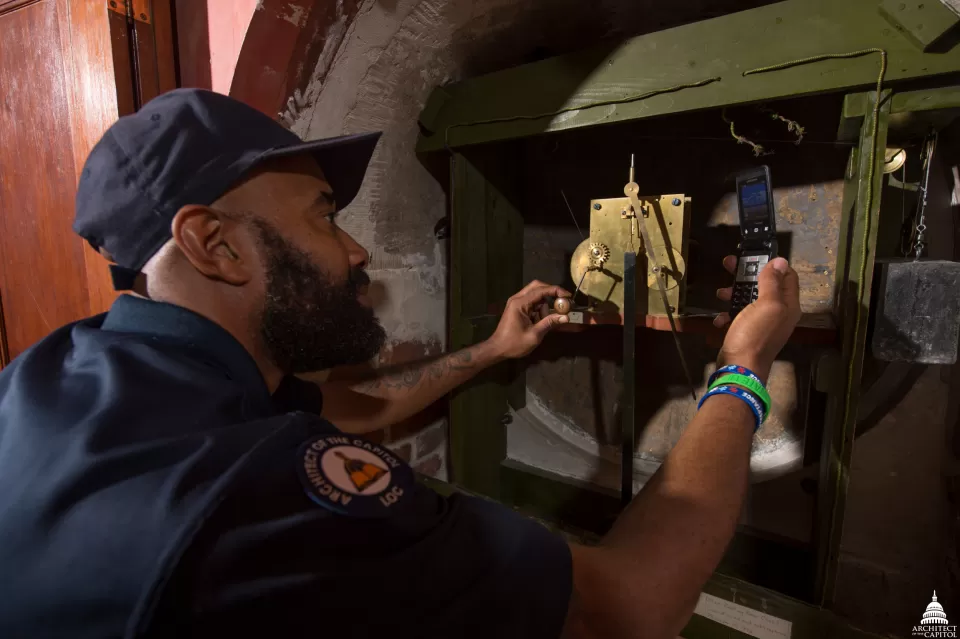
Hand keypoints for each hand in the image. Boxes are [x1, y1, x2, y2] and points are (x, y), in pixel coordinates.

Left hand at [487, 280, 570, 358]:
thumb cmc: (514, 344)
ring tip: (542, 322)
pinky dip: (538, 309)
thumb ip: (550, 323)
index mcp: (520, 303)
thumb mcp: (535, 335)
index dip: (556, 291)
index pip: (541, 290)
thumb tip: (566, 317)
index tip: (568, 296)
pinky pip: (532, 303)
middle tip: (561, 303)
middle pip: (537, 287)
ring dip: (543, 306)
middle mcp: (517, 299)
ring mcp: (516, 302)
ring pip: (536, 296)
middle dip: (551, 293)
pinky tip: (538, 322)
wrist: (498, 349)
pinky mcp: (517, 308)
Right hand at [713, 256, 800, 382]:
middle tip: (728, 264)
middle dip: (747, 274)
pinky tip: (720, 318)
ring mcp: (763, 323)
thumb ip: (773, 282)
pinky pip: (739, 316)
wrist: (739, 368)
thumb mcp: (766, 304)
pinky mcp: (748, 332)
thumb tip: (781, 261)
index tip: (754, 256)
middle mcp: (779, 313)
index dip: (773, 264)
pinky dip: (729, 314)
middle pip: (766, 285)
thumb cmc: (754, 335)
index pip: (788, 276)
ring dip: (735, 293)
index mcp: (788, 305)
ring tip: (720, 293)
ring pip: (750, 299)